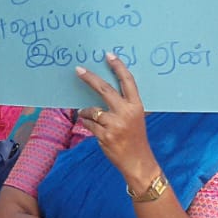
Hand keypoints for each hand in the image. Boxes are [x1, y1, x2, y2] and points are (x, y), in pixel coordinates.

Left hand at [73, 54, 157, 184]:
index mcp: (136, 106)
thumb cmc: (135, 137)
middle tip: (78, 69)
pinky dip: (86, 123)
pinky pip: (88, 124)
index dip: (118, 67)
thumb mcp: (136, 117)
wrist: (138, 161)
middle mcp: (126, 113)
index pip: (127, 81)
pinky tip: (90, 126)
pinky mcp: (105, 135)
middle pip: (104, 90)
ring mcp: (115, 125)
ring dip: (85, 111)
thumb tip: (102, 88)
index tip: (108, 55)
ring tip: (86, 115)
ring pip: (91, 110)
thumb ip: (124, 103)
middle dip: (89, 78)